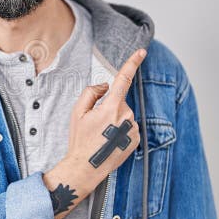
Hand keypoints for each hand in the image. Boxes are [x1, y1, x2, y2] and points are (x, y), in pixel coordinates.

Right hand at [43, 48, 146, 218]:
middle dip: (109, 107)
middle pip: (119, 102)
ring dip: (115, 120)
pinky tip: (110, 141)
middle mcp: (126, 116)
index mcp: (111, 107)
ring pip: (124, 115)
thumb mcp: (77, 112)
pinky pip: (129, 127)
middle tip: (95, 124)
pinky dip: (120, 130)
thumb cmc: (80, 140)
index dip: (133, 63)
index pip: (123, 80)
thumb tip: (105, 86)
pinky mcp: (136, 139)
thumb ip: (92, 92)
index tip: (141, 52)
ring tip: (101, 136)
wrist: (87, 167)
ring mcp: (132, 128)